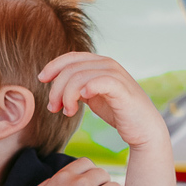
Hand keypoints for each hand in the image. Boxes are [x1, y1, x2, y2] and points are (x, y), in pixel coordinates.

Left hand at [39, 53, 165, 149]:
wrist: (144, 129)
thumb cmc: (118, 112)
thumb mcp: (93, 96)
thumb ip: (78, 87)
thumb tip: (56, 87)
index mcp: (100, 63)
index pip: (71, 57)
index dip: (53, 66)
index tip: (41, 80)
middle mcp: (108, 64)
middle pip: (71, 69)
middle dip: (57, 89)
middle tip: (54, 108)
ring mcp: (116, 75)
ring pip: (79, 77)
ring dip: (67, 96)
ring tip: (67, 112)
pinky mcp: (122, 89)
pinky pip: (100, 81)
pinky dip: (87, 88)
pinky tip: (83, 99)